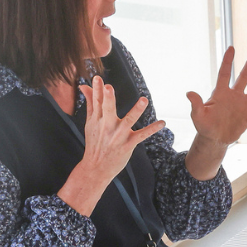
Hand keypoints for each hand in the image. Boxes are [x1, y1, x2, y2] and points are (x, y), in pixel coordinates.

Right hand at [58, 76, 164, 216]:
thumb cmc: (94, 142)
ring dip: (136, 110)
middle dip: (108, 98)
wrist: (96, 167)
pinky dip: (152, 129)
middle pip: (107, 109)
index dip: (97, 89)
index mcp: (97, 119)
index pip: (97, 101)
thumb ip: (90, 102)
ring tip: (144, 100)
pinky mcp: (128, 144)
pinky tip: (162, 123)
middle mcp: (107, 126)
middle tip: (109, 87)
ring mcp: (118, 135)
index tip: (97, 78)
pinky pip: (142, 135)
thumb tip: (84, 86)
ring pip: (128, 121)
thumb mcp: (89, 122)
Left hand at [187, 45, 246, 148]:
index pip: (224, 73)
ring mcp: (244, 104)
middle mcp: (234, 95)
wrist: (214, 138)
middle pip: (245, 75)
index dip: (227, 61)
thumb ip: (196, 104)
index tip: (231, 48)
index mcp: (221, 92)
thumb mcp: (198, 115)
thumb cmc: (204, 125)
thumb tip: (189, 93)